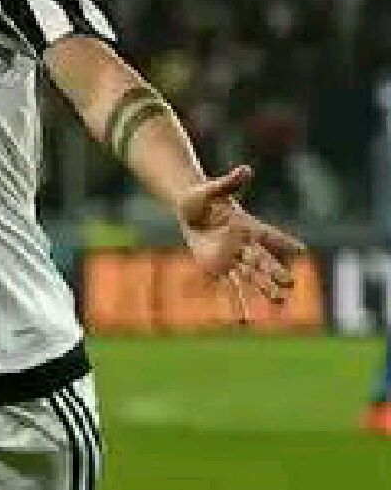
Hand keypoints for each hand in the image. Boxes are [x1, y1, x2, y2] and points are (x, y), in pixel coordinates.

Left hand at [176, 164, 305, 321]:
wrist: (189, 209)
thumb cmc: (201, 196)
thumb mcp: (210, 189)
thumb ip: (228, 183)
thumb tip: (246, 170)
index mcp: (246, 225)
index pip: (268, 234)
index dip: (282, 241)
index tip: (300, 250)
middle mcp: (243, 244)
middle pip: (262, 259)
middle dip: (274, 271)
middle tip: (289, 283)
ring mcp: (232, 258)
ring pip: (250, 276)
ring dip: (263, 289)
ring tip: (279, 304)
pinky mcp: (218, 267)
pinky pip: (228, 286)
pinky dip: (234, 302)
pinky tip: (242, 319)